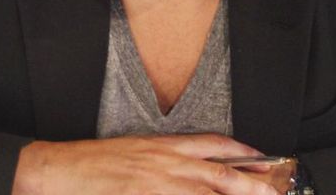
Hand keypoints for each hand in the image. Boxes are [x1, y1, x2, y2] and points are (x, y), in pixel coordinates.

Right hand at [12, 134, 279, 194]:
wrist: (61, 170)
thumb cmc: (95, 162)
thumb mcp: (136, 150)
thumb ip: (166, 158)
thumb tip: (194, 171)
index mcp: (164, 146)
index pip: (214, 144)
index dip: (244, 152)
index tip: (264, 160)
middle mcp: (166, 163)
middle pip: (219, 173)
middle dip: (251, 183)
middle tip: (275, 190)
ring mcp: (156, 184)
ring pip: (205, 192)